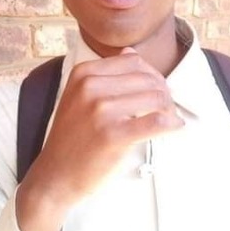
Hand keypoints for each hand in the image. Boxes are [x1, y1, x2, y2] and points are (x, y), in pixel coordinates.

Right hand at [16, 48, 183, 230]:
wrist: (54, 177)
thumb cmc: (72, 140)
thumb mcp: (78, 97)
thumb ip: (105, 74)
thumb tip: (131, 53)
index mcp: (83, 74)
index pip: (133, 61)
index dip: (152, 75)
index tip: (156, 90)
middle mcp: (90, 87)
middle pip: (147, 78)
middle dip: (163, 92)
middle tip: (167, 109)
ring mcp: (101, 110)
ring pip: (156, 97)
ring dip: (169, 109)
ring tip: (169, 120)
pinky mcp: (113, 135)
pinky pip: (156, 122)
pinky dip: (172, 124)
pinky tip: (174, 127)